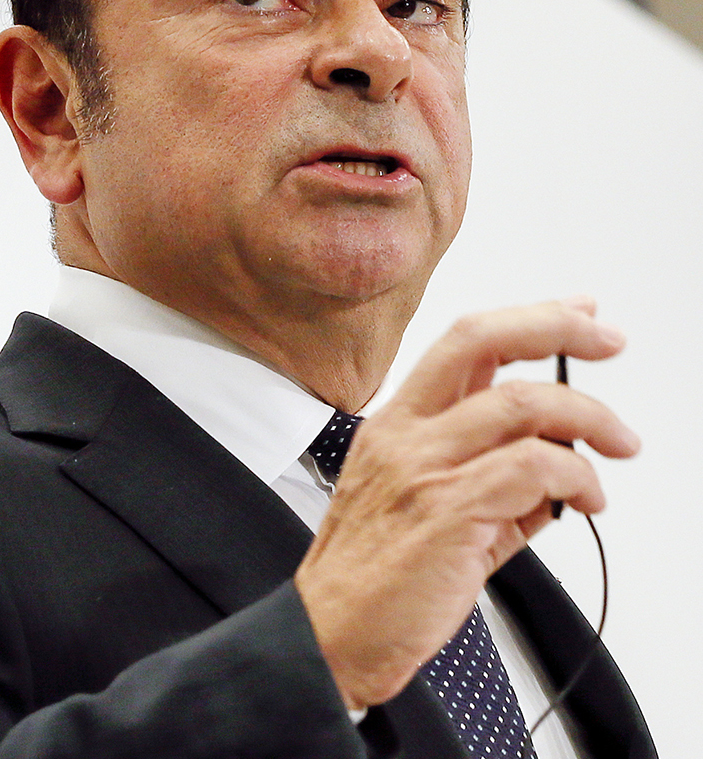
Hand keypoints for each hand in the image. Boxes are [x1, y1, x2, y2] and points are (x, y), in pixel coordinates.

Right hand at [293, 297, 639, 711]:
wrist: (330, 633)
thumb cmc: (372, 578)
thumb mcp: (423, 509)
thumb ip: (490, 479)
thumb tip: (556, 466)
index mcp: (394, 426)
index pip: (463, 344)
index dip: (529, 318)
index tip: (579, 313)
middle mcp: (404, 434)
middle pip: (481, 342)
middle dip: (558, 328)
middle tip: (609, 339)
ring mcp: (422, 469)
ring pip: (521, 404)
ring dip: (589, 419)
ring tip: (617, 447)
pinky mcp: (448, 511)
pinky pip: (531, 469)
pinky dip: (575, 476)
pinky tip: (585, 499)